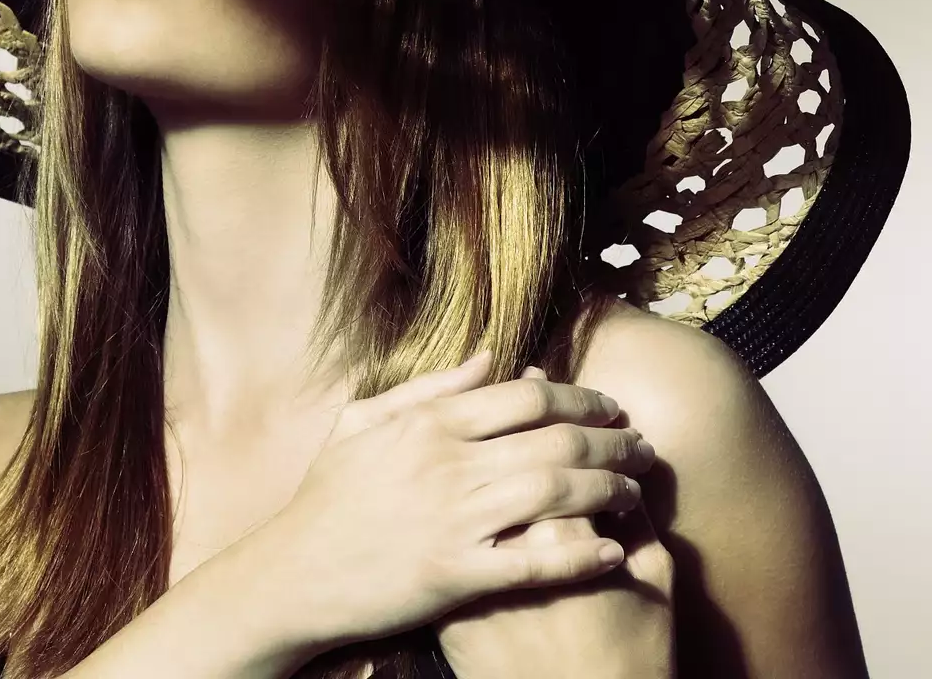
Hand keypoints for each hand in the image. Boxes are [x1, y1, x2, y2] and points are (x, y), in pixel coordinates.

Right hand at [242, 349, 655, 653]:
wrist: (288, 576)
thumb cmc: (324, 500)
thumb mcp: (364, 424)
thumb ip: (430, 388)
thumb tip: (491, 356)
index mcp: (429, 423)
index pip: (528, 396)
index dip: (582, 398)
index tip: (611, 407)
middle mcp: (447, 463)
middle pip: (555, 440)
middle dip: (612, 442)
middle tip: (643, 448)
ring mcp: (453, 518)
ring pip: (556, 493)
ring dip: (609, 490)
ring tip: (636, 493)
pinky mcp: (455, 574)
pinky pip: (536, 561)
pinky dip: (583, 555)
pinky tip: (615, 551)